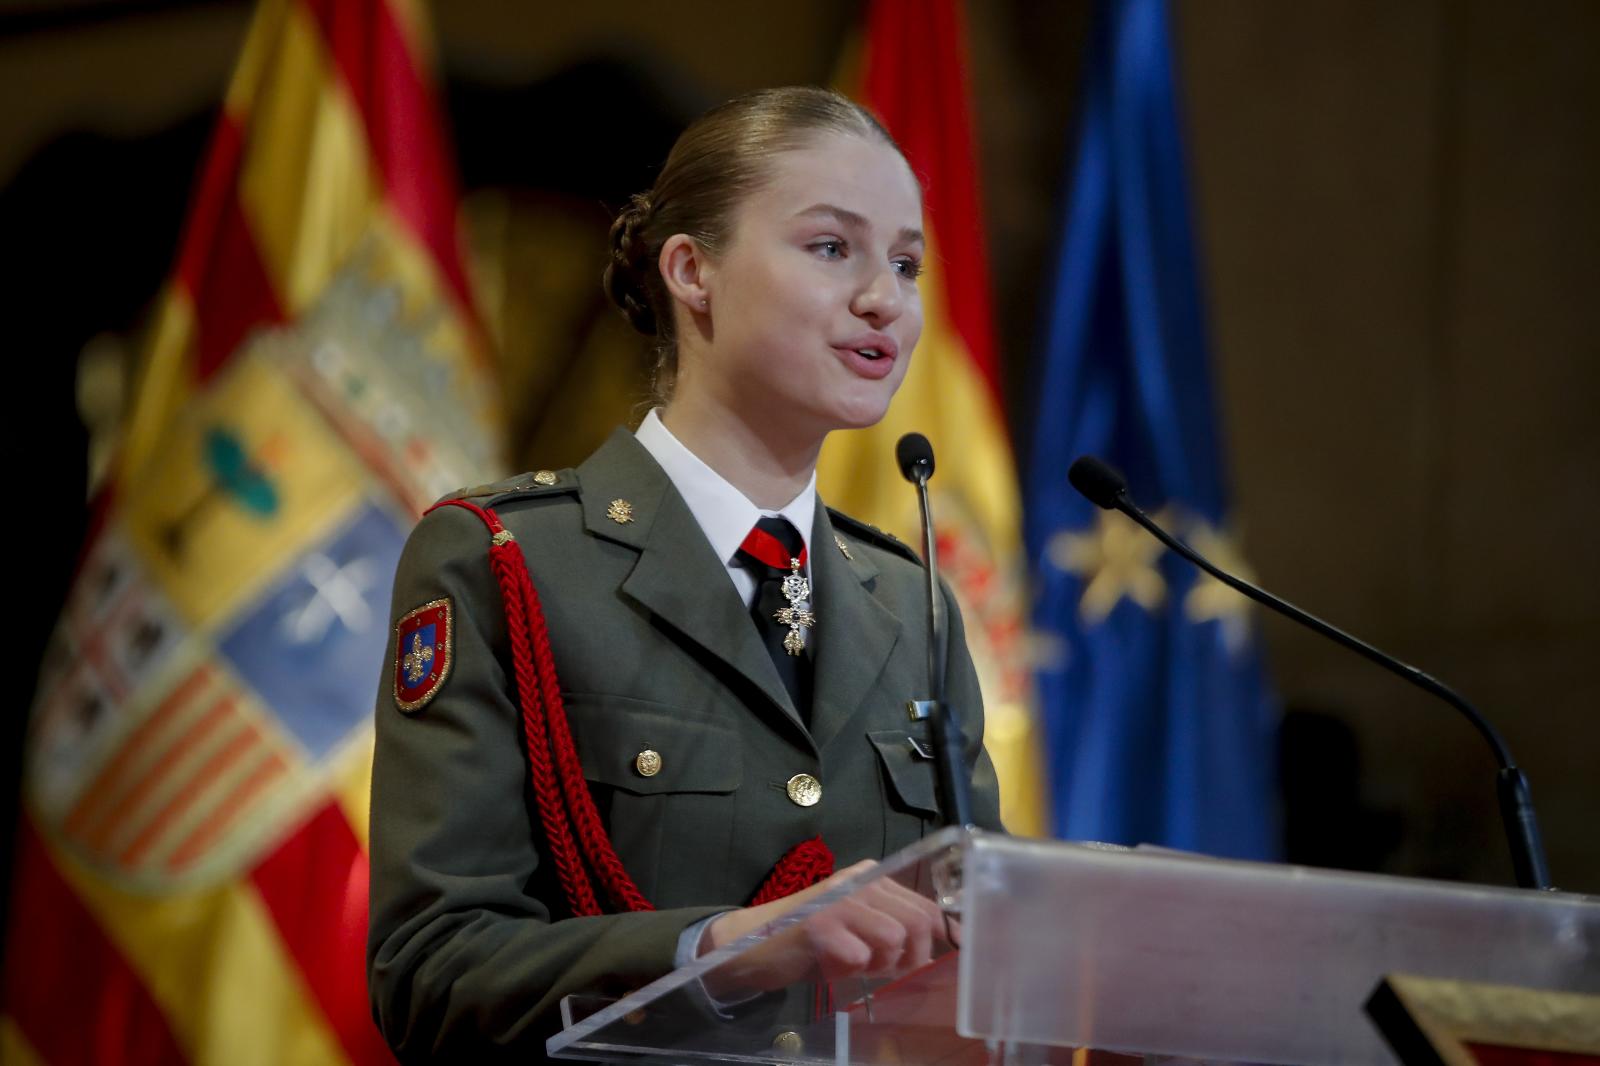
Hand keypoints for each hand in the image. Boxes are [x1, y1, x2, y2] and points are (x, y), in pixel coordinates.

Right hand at [701, 860, 956, 994]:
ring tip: (857, 964)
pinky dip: (853, 970)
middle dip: (913, 956)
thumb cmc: (812, 940)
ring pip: (894, 938)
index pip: (925, 906)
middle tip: (890, 969)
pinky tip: (834, 965)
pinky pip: (860, 957)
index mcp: (872, 878)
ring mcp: (838, 901)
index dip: (945, 935)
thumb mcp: (859, 929)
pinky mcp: (819, 925)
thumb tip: (938, 948)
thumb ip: (894, 931)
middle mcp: (859, 882)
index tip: (951, 954)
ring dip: (881, 964)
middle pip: (917, 921)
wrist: (751, 944)